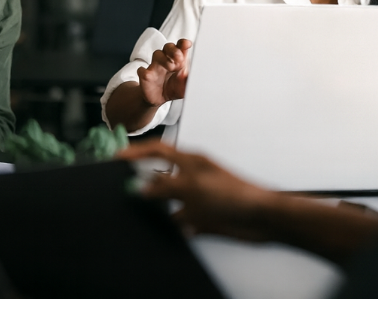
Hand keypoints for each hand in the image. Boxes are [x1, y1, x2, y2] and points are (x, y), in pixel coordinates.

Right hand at [119, 141, 273, 241]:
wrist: (260, 217)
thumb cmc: (232, 193)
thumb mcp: (192, 187)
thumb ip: (164, 186)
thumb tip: (140, 187)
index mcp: (189, 160)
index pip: (157, 150)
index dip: (136, 151)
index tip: (117, 157)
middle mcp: (191, 176)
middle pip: (160, 173)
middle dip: (143, 179)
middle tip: (122, 184)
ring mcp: (197, 196)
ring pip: (169, 199)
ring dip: (157, 205)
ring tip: (140, 209)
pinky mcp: (203, 216)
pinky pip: (181, 219)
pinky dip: (174, 224)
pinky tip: (170, 228)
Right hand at [136, 39, 190, 106]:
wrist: (159, 99)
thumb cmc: (174, 88)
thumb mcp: (185, 87)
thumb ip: (191, 81)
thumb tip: (199, 78)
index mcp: (178, 60)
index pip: (180, 47)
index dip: (183, 44)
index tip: (187, 44)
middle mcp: (166, 60)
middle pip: (168, 46)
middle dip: (173, 49)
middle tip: (179, 57)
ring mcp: (155, 66)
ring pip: (157, 54)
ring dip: (163, 59)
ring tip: (170, 67)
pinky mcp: (145, 75)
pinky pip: (142, 70)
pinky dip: (144, 71)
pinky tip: (149, 75)